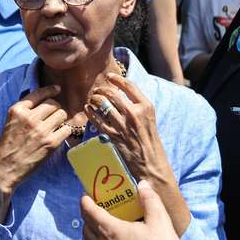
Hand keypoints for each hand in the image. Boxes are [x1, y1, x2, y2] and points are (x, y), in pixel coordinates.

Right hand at [0, 85, 68, 199]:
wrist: (4, 169)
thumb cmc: (6, 147)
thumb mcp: (10, 122)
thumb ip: (25, 111)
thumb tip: (43, 102)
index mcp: (18, 110)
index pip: (39, 93)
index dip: (50, 90)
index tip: (57, 89)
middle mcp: (30, 118)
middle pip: (53, 104)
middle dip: (55, 108)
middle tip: (53, 116)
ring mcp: (41, 130)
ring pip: (62, 114)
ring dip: (61, 119)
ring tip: (55, 126)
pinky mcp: (50, 143)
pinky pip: (66, 130)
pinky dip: (64, 132)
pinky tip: (58, 135)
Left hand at [81, 180, 214, 239]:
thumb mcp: (160, 219)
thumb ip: (149, 199)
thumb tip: (143, 185)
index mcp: (111, 231)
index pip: (90, 213)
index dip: (85, 202)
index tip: (85, 197)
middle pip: (87, 229)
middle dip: (88, 218)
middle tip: (97, 210)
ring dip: (95, 235)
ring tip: (108, 228)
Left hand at [85, 73, 172, 188]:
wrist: (151, 163)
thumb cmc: (151, 141)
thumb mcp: (149, 118)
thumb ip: (138, 106)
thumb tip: (123, 94)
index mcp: (146, 106)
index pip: (129, 85)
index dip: (117, 79)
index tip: (110, 76)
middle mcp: (134, 113)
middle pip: (112, 93)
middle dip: (102, 89)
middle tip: (98, 90)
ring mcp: (123, 124)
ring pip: (103, 105)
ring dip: (95, 99)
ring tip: (92, 98)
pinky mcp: (114, 136)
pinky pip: (97, 120)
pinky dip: (91, 113)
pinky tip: (88, 109)